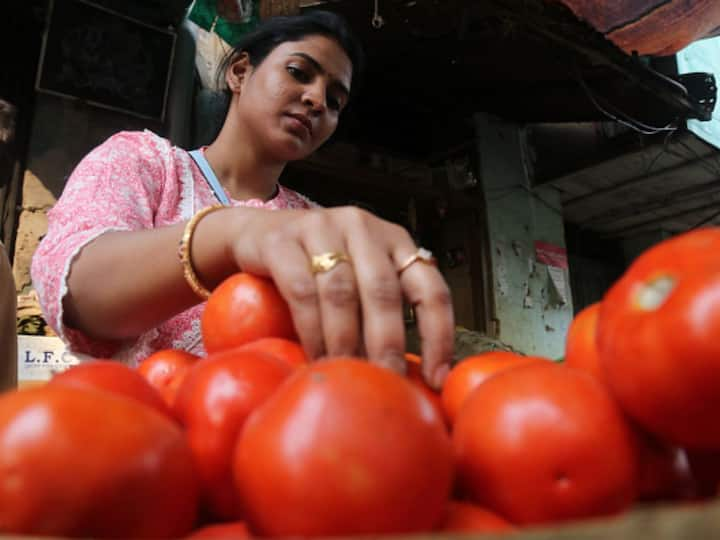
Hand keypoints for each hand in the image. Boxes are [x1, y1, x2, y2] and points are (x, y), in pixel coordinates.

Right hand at [227, 206, 453, 387]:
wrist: (255, 235)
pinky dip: (312, 330)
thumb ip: (382, 308)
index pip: (430, 288)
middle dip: (387, 344)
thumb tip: (407, 375)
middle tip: (386, 381)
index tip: (436, 377)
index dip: (438, 334)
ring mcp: (322, 228)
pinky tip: (315, 355)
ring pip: (342, 293)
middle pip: (383, 291)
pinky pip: (302, 290)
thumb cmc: (316, 266)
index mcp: (394, 241)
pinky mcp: (282, 241)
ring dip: (345, 341)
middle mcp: (363, 228)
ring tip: (346, 372)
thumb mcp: (359, 276)